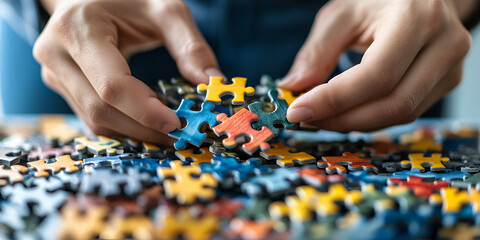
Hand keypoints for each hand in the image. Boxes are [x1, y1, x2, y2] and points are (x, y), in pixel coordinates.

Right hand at [33, 0, 221, 143]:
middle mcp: (56, 53)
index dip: (146, 112)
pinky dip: (122, 126)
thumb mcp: (164, 10)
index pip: (112, 86)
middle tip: (180, 136)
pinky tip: (147, 126)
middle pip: (101, 110)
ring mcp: (54, 72)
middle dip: (144, 129)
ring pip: (95, 120)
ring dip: (134, 133)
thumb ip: (190, 46)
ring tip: (168, 133)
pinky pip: (91, 117)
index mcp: (78, 28)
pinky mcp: (61, 84)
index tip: (178, 125)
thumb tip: (213, 82)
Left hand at [279, 0, 471, 131]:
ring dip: (355, 123)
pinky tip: (346, 113)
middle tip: (306, 118)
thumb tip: (292, 89)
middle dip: (342, 119)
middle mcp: (444, 43)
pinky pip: (406, 113)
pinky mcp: (447, 82)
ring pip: (401, 114)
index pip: (377, 75)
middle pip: (393, 103)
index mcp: (417, 17)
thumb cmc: (378, 0)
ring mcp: (451, 66)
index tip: (299, 111)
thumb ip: (316, 52)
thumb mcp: (342, 15)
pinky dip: (371, 119)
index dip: (335, 100)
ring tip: (321, 116)